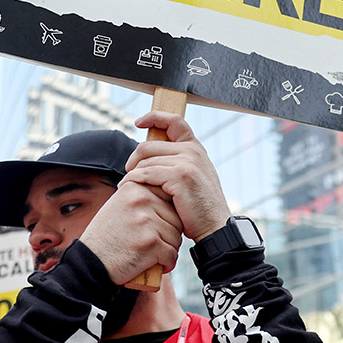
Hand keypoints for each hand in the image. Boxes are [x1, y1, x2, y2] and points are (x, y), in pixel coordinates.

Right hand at [80, 181, 183, 284]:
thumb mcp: (120, 206)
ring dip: (168, 250)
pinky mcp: (150, 242)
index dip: (167, 218)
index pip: (170, 200)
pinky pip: (172, 254)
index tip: (155, 229)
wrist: (89, 262)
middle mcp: (142, 200)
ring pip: (176, 238)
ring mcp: (146, 221)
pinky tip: (153, 265)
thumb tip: (173, 197)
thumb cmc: (107, 237)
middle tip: (154, 246)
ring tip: (151, 255)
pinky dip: (167, 264)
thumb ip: (143, 198)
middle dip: (170, 236)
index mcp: (136, 188)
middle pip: (177, 219)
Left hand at [124, 111, 231, 240]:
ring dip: (132, 173)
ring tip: (128, 185)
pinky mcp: (179, 175)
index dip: (154, 117)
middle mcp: (192, 151)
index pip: (174, 121)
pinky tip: (129, 187)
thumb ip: (178, 161)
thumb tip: (150, 155)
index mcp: (196, 148)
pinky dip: (133, 180)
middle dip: (134, 160)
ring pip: (145, 160)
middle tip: (130, 173)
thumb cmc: (199, 207)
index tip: (139, 122)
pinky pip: (146, 173)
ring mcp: (187, 162)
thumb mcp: (193, 177)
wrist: (214, 225)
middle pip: (149, 145)